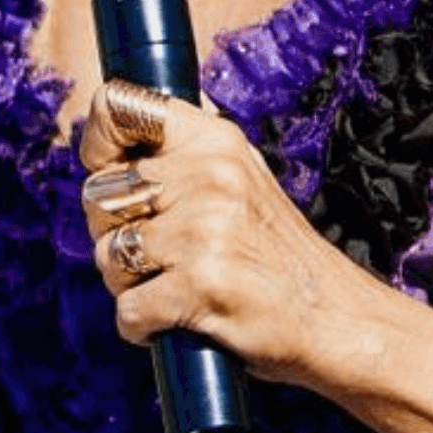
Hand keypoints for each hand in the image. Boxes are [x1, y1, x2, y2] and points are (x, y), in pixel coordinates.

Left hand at [78, 81, 371, 394]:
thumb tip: (104, 159)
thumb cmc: (275, 253)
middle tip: (151, 255)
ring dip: (127, 282)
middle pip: (98, 193)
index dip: (97, 144)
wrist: (334, 317)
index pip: (118, 107)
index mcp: (214, 139)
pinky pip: (128, 308)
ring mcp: (203, 230)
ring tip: (170, 287)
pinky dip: (141, 325)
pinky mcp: (198, 286)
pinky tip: (171, 321)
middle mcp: (207, 175)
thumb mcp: (238, 177)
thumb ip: (180, 161)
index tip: (108, 172)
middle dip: (111, 232)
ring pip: (107, 253)